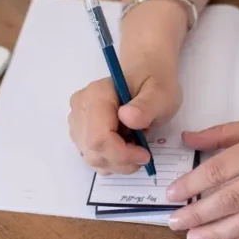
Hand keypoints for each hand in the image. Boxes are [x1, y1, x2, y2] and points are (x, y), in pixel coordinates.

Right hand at [69, 59, 181, 173]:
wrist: (145, 76)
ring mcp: (77, 121)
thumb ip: (146, 106)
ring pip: (91, 158)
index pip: (99, 137)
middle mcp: (80, 107)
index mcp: (96, 95)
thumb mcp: (161, 94)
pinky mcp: (80, 132)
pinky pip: (92, 157)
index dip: (121, 153)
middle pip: (93, 151)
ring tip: (135, 145)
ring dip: (117, 162)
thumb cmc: (154, 84)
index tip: (144, 154)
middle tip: (143, 152)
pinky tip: (124, 147)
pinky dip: (111, 160)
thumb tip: (127, 117)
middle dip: (121, 160)